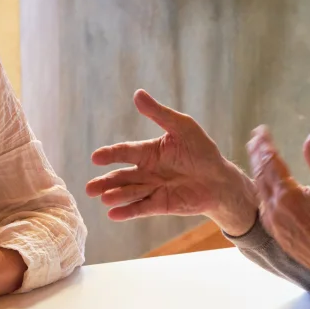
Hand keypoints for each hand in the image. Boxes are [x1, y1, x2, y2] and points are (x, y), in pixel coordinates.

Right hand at [86, 89, 257, 234]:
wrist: (220, 180)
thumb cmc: (202, 151)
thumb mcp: (182, 127)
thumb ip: (159, 113)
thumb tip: (138, 93)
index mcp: (148, 152)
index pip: (124, 152)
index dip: (109, 155)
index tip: (95, 157)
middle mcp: (146, 171)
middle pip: (121, 177)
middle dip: (105, 182)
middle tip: (89, 188)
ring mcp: (152, 189)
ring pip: (129, 193)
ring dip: (116, 196)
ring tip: (104, 198)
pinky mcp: (160, 205)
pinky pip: (141, 208)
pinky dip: (128, 211)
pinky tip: (113, 214)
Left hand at [248, 126, 309, 308]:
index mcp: (288, 197)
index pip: (270, 163)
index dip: (264, 145)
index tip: (260, 131)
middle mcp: (275, 212)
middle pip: (261, 176)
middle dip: (257, 156)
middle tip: (255, 140)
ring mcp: (276, 226)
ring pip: (260, 194)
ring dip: (258, 174)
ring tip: (258, 160)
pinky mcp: (281, 237)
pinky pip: (264, 210)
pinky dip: (262, 193)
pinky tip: (266, 193)